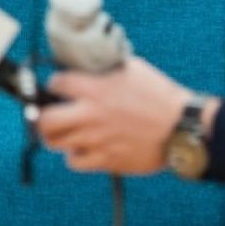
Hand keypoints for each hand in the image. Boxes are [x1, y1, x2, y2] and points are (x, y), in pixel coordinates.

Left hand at [37, 56, 197, 174]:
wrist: (182, 127)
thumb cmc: (160, 96)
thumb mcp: (131, 69)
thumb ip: (104, 68)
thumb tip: (88, 63)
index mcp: (94, 89)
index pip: (55, 83)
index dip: (54, 83)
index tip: (57, 87)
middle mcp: (90, 114)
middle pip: (45, 119)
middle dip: (42, 115)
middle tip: (48, 114)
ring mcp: (96, 139)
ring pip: (55, 142)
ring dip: (55, 136)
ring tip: (63, 132)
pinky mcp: (106, 159)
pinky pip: (74, 162)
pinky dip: (74, 156)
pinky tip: (82, 148)